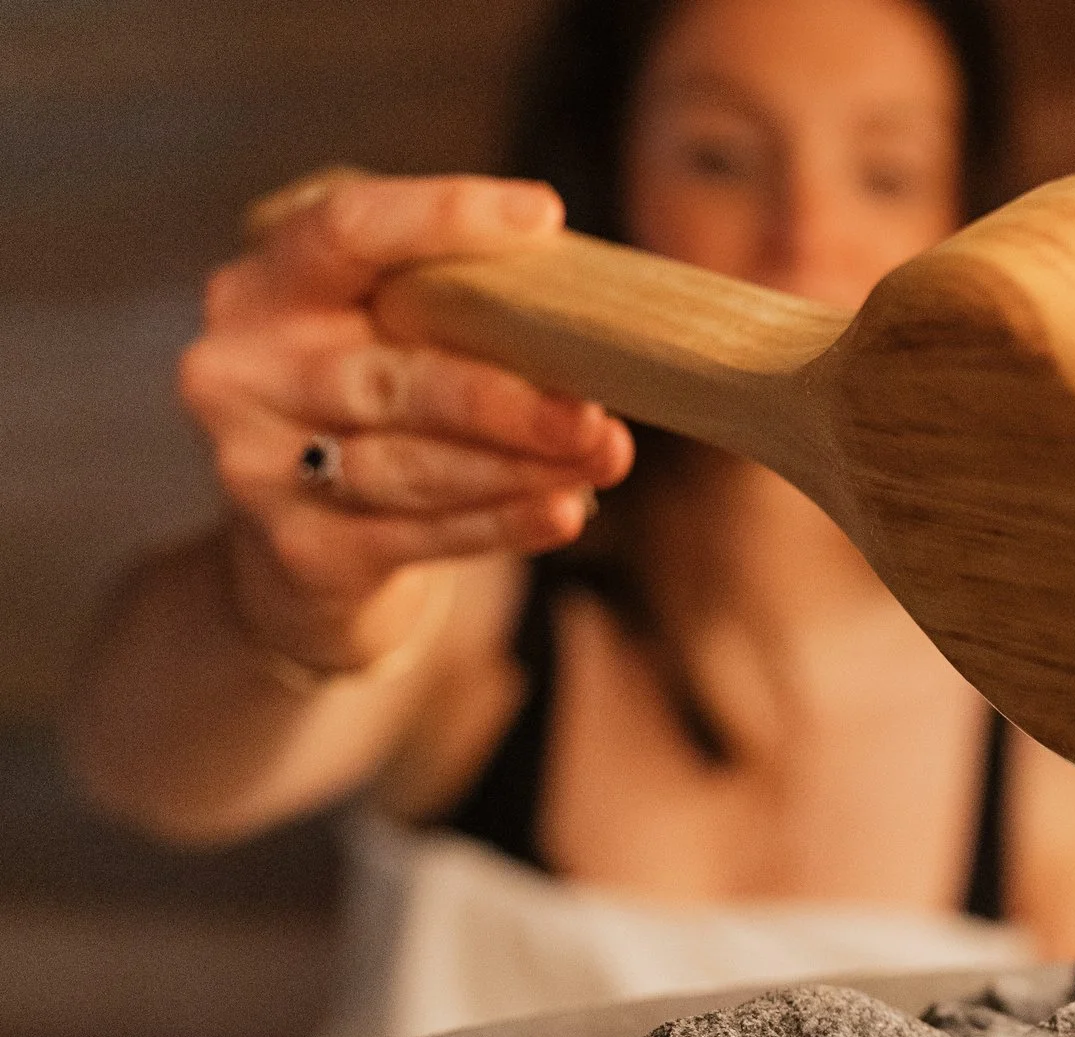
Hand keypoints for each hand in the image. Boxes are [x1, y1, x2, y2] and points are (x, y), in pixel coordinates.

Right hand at [180, 171, 635, 672]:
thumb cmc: (375, 409)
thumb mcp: (389, 333)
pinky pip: (414, 535)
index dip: (441, 216)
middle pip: (390, 380)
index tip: (544, 216)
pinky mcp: (296, 548)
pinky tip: (564, 511)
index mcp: (268, 284)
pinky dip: (499, 523)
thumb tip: (583, 297)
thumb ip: (450, 298)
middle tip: (595, 411)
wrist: (304, 553)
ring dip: (518, 467)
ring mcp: (255, 464)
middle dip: (505, 400)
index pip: (346, 230)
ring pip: (407, 465)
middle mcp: (242, 367)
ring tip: (604, 457)